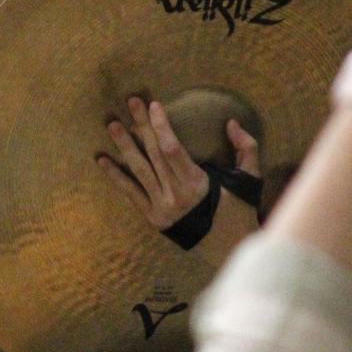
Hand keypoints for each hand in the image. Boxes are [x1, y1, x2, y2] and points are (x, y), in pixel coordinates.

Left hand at [98, 97, 260, 231]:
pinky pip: (131, 194)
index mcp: (198, 183)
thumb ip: (245, 149)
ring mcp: (162, 207)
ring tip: (112, 125)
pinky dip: (115, 177)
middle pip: (154, 154)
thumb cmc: (240, 212)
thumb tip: (231, 122)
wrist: (229, 250)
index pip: (172, 148)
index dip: (161, 125)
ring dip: (124, 146)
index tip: (154, 105)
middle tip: (131, 101)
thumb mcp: (249, 180)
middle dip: (142, 126)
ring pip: (139, 170)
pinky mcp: (153, 218)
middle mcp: (176, 194)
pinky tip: (102, 160)